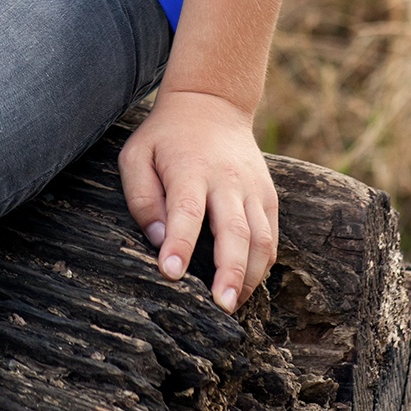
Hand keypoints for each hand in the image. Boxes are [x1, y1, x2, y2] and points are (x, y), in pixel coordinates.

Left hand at [118, 88, 277, 313]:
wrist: (211, 103)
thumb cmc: (166, 136)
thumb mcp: (137, 155)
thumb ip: (142, 198)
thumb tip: (160, 241)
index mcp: (190, 168)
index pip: (187, 211)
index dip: (180, 244)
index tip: (171, 274)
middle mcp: (227, 180)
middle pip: (235, 231)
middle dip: (230, 272)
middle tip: (221, 307)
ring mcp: (252, 188)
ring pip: (262, 239)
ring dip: (250, 276)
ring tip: (234, 305)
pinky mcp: (268, 195)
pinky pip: (272, 236)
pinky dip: (263, 265)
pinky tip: (246, 285)